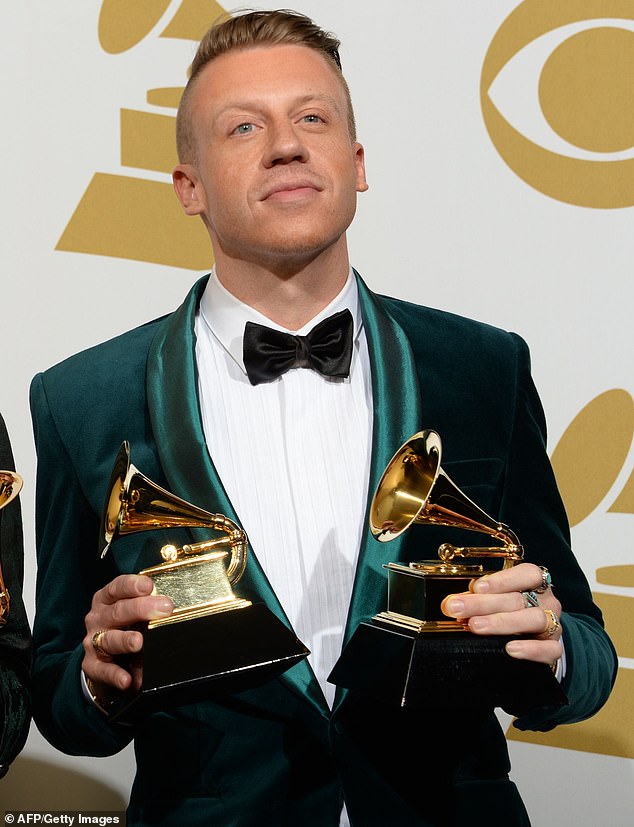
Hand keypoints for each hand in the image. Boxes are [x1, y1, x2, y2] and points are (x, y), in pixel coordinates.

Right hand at [82, 574, 173, 696]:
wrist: (102, 658)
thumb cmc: (123, 626)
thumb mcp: (130, 610)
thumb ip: (147, 604)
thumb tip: (172, 605)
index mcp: (106, 599)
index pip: (117, 587)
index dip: (133, 585)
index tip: (150, 585)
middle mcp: (98, 618)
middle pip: (118, 611)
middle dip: (142, 609)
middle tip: (165, 608)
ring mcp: (93, 642)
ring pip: (110, 639)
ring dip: (125, 640)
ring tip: (139, 642)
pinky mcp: (92, 665)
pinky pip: (103, 670)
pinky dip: (115, 675)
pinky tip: (127, 679)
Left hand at [440, 562, 562, 666]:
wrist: (535, 640)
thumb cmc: (511, 612)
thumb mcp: (497, 598)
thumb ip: (479, 597)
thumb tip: (452, 602)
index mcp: (535, 583)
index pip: (527, 574)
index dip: (502, 579)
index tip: (476, 587)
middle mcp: (546, 601)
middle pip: (518, 599)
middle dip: (484, 603)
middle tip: (457, 608)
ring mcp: (553, 625)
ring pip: (534, 619)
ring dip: (501, 622)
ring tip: (475, 626)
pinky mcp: (554, 648)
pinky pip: (549, 649)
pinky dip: (530, 649)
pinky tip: (509, 649)